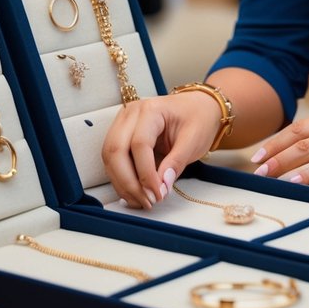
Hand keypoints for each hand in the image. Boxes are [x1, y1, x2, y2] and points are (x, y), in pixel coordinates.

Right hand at [101, 92, 221, 209]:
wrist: (199, 106)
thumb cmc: (197, 118)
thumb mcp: (194, 139)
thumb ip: (176, 162)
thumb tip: (162, 186)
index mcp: (151, 110)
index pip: (139, 144)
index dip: (146, 173)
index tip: (157, 193)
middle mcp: (131, 114)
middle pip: (116, 151)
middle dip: (129, 182)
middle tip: (147, 201)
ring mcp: (122, 123)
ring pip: (109, 157)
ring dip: (122, 184)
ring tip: (141, 201)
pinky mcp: (120, 135)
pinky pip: (112, 160)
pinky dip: (121, 179)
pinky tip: (134, 193)